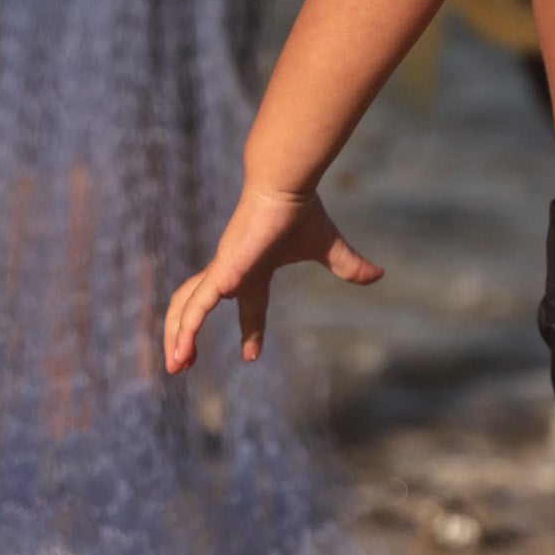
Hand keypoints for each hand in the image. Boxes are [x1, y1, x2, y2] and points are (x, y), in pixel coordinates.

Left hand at [164, 184, 382, 372]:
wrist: (286, 188)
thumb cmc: (302, 211)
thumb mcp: (329, 248)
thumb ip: (350, 265)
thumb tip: (380, 275)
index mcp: (255, 269)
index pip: (249, 304)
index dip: (251, 329)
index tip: (251, 355)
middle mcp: (232, 272)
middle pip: (198, 305)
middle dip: (188, 333)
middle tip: (184, 363)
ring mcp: (223, 272)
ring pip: (187, 307)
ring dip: (177, 336)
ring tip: (173, 366)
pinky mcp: (221, 273)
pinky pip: (196, 308)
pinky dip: (185, 330)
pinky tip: (179, 352)